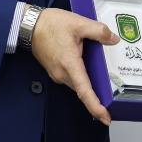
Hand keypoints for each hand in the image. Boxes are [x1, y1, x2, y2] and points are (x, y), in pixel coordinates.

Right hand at [29, 8, 117, 125]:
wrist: (29, 25)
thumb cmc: (50, 25)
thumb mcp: (78, 23)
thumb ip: (98, 31)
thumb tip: (113, 39)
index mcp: (69, 64)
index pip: (84, 91)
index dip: (95, 107)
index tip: (105, 118)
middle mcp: (62, 74)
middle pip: (83, 90)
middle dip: (97, 96)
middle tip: (112, 97)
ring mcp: (57, 74)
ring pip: (77, 84)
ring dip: (88, 84)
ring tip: (103, 78)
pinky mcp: (55, 71)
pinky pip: (71, 78)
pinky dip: (81, 77)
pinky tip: (87, 67)